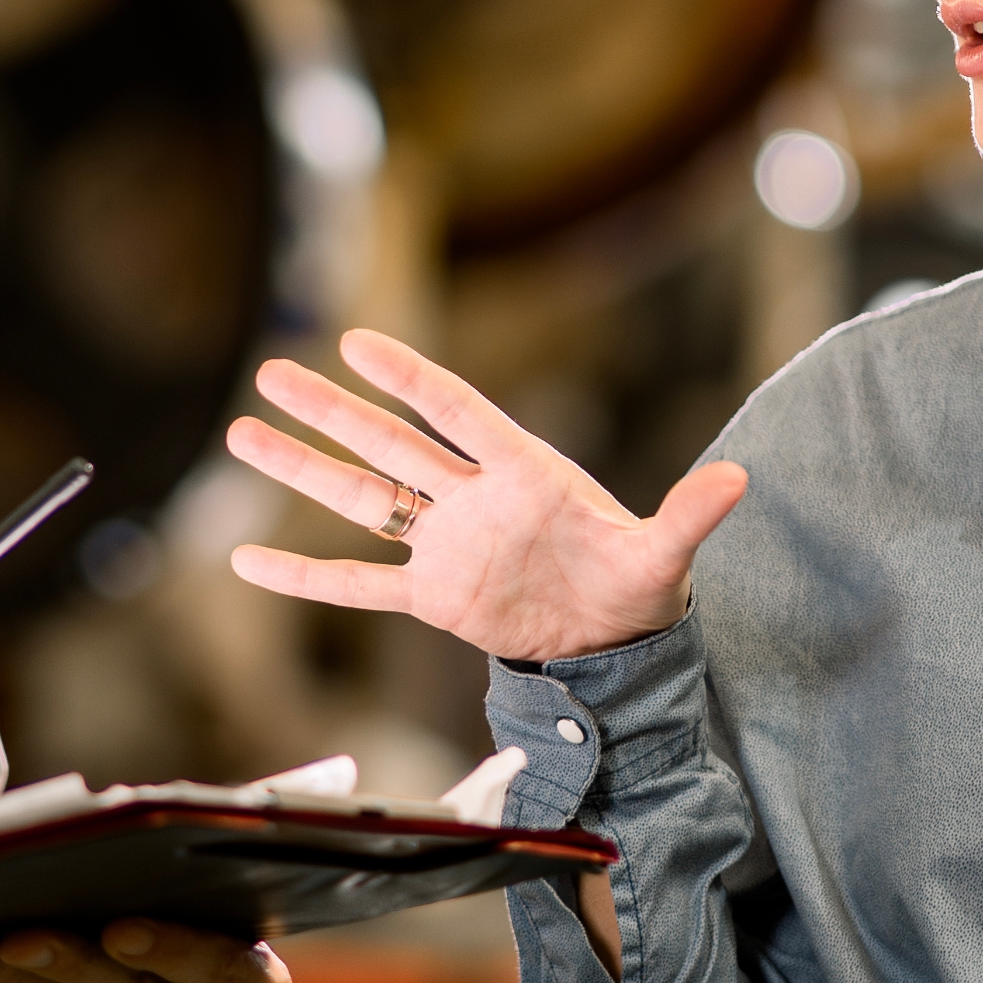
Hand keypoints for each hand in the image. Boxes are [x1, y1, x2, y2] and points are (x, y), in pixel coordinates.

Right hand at [222, 328, 746, 664]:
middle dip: (331, 411)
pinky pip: (357, 584)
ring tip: (243, 432)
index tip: (356, 341)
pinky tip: (249, 559)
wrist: (614, 640)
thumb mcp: (663, 554)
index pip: (456, 412)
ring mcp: (444, 545)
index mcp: (522, 472)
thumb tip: (740, 479)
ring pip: (361, 499)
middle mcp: (472, 499)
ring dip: (304, 468)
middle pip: (388, 445)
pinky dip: (306, 577)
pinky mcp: (431, 597)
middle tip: (270, 370)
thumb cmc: (638, 582)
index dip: (408, 378)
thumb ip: (689, 514)